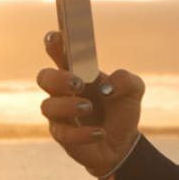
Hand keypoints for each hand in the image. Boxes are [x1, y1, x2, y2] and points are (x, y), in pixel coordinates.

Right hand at [37, 31, 144, 177]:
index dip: (54, 43)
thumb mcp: (134, 90)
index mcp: (78, 73)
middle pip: (44, 77)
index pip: (59, 53)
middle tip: (78, 83)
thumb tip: (108, 86)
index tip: (56, 37)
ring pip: (48, 107)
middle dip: (57, 78)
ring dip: (68, 105)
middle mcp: (64, 91)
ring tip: (89, 107)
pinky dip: (81, 133)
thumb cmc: (121, 109)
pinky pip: (64, 134)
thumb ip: (126, 80)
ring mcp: (60, 114)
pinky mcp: (63, 136)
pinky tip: (99, 132)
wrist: (124, 142)